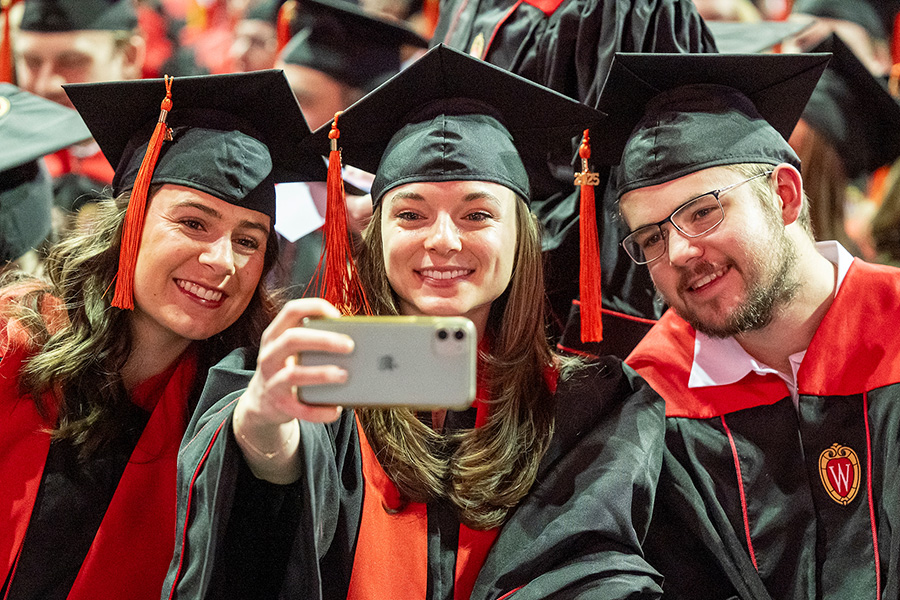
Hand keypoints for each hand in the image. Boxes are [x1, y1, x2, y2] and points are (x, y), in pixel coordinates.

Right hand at [233, 298, 353, 481]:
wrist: (262, 403)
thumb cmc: (289, 368)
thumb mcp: (292, 350)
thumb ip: (314, 339)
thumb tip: (355, 337)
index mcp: (275, 335)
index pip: (291, 311)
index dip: (315, 308)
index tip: (337, 316)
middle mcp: (270, 356)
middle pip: (292, 339)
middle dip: (323, 340)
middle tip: (350, 345)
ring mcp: (272, 381)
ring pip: (294, 374)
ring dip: (322, 374)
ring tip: (345, 375)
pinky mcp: (280, 405)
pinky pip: (301, 409)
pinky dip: (320, 410)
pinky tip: (336, 409)